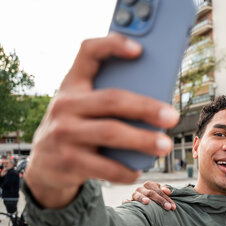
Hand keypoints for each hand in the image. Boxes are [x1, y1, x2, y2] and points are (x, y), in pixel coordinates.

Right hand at [24, 34, 178, 208]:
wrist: (44, 165)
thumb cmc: (78, 129)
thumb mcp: (83, 108)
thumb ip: (109, 100)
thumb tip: (158, 107)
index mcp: (72, 84)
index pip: (88, 52)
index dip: (113, 46)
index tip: (139, 50)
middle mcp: (65, 105)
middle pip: (112, 99)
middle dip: (146, 107)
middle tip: (172, 117)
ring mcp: (63, 133)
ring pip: (110, 133)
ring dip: (142, 140)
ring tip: (165, 145)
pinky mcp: (67, 161)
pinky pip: (104, 167)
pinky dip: (126, 170)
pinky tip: (139, 171)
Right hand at [129, 181, 175, 209]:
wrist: (146, 199)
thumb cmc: (156, 196)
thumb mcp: (161, 192)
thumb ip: (165, 190)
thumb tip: (167, 191)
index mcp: (149, 184)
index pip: (159, 191)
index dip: (167, 199)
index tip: (173, 207)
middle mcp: (141, 188)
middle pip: (151, 193)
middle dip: (160, 200)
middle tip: (168, 208)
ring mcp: (134, 194)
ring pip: (138, 195)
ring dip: (142, 198)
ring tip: (147, 202)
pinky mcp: (129, 201)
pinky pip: (127, 201)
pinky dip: (126, 201)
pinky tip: (127, 202)